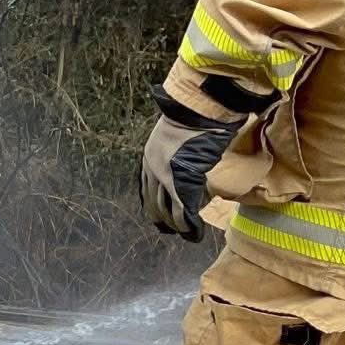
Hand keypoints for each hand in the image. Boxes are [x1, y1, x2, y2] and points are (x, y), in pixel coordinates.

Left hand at [139, 112, 237, 241]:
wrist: (198, 111)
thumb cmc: (192, 118)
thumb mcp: (174, 137)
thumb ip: (175, 153)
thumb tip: (185, 162)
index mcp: (148, 157)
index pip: (146, 189)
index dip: (153, 204)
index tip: (158, 216)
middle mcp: (151, 168)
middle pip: (154, 202)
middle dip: (162, 218)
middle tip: (170, 230)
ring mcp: (165, 176)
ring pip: (167, 208)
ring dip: (176, 224)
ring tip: (184, 233)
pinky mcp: (181, 180)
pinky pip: (183, 208)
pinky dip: (188, 223)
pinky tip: (193, 232)